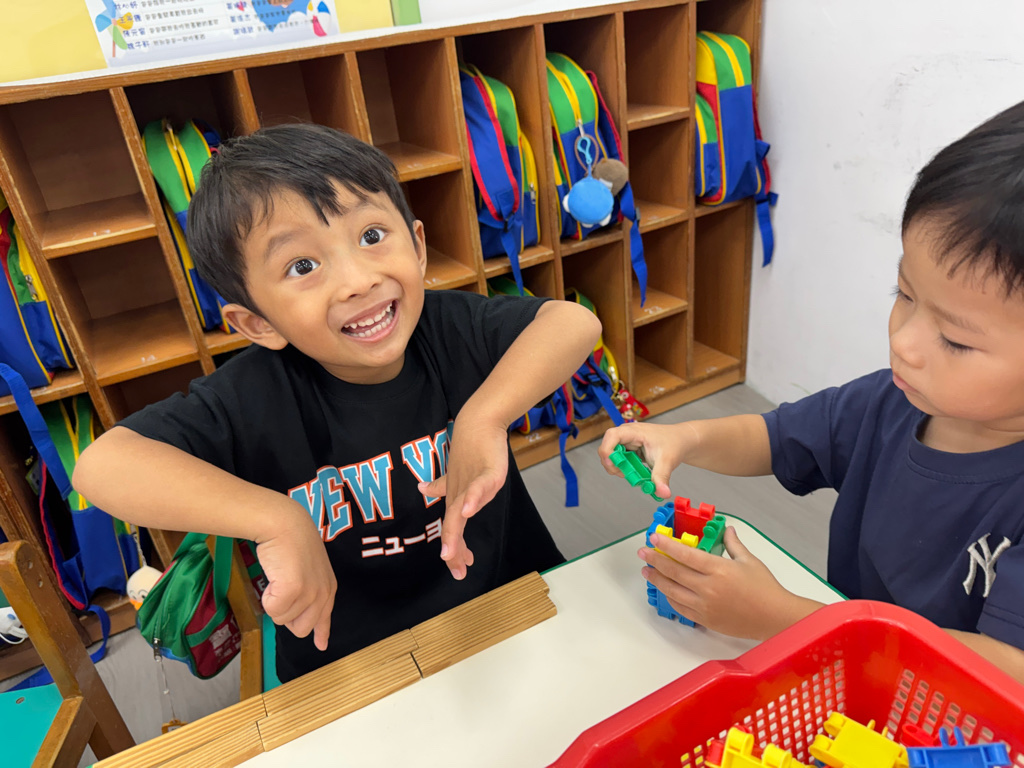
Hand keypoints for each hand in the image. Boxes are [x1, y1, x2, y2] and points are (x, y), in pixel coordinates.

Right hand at [255, 501, 336, 650]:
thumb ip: (308, 591)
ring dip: (274, 601)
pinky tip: (273, 576)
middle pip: (300, 628)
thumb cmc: (291, 542)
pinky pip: (272, 610)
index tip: (321, 646)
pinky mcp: (294, 589)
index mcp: (328, 588)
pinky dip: (267, 596)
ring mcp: (310, 592)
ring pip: (282, 619)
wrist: (284, 523)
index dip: (321, 633)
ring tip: (279, 576)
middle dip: (285, 614)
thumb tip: (298, 618)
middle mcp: (323, 593)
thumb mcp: (308, 569)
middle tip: (281, 591)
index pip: (325, 618)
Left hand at [418, 420, 507, 579]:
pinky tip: (468, 510)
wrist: (478, 424)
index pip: (452, 530)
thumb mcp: (457, 475)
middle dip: (454, 551)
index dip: (454, 550)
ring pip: (461, 512)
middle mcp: (460, 495)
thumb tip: (423, 490)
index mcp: (456, 499)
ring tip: (450, 553)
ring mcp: (471, 484)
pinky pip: (479, 488)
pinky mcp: (487, 473)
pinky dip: (473, 499)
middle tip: (457, 573)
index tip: (458, 570)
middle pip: (453, 527)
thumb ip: (442, 486)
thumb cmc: (470, 451)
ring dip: (455, 533)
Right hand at [599, 421, 697, 498]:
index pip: (612, 436)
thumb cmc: (674, 444)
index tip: (614, 466)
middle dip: (613, 464)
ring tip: (635, 474)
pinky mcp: (629, 448)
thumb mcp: (667, 461)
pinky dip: (625, 469)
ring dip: (620, 468)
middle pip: (608, 448)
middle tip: (625, 475)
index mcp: (634, 431)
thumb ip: (662, 478)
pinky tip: (637, 471)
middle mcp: (627, 434)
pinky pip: (620, 460)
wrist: (681, 440)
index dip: (608, 451)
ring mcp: (627, 441)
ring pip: (612, 456)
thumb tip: (662, 493)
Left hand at [639, 526, 820, 639]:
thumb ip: (734, 544)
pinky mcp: (705, 620)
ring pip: (672, 591)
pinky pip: (681, 608)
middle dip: (655, 560)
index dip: (666, 544)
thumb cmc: (766, 589)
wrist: (775, 618)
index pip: (685, 554)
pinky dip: (670, 597)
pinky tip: (665, 590)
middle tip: (644, 552)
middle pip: (673, 571)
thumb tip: (728, 530)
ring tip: (647, 571)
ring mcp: (705, 605)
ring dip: (657, 579)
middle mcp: (708, 587)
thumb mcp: (749, 561)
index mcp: (718, 569)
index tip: (654, 537)